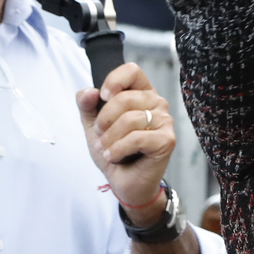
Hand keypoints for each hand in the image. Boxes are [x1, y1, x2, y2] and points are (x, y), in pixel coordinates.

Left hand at [77, 63, 175, 223]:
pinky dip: (119, 149)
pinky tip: (115, 156)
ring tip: (107, 149)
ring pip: (130, 119)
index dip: (114, 81)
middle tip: (101, 135)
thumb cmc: (114, 151)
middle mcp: (157, 103)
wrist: (124, 182)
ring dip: (110, 139)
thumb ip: (87, 105)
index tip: (104, 97)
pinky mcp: (167, 140)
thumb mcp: (94, 125)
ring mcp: (165, 121)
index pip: (132, 71)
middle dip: (104, 120)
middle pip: (125, 97)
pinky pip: (137, 138)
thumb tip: (89, 91)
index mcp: (142, 94)